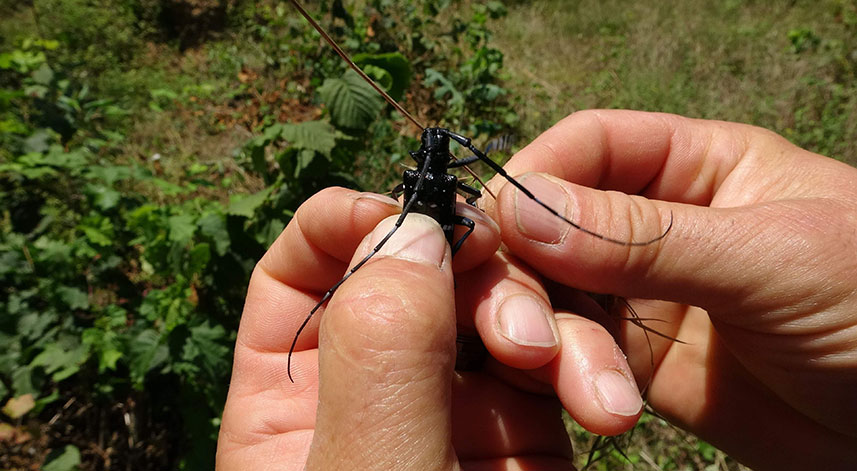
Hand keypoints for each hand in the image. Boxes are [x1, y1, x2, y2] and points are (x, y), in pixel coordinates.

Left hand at [216, 189, 579, 469]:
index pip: (302, 270)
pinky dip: (583, 359)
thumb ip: (382, 353)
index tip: (409, 212)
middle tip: (503, 274)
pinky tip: (602, 397)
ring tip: (556, 361)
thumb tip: (413, 230)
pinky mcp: (523, 428)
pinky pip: (554, 355)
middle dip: (471, 266)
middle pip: (416, 271)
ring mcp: (450, 405)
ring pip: (495, 303)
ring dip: (538, 315)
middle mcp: (373, 389)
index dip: (349, 221)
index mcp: (289, 399)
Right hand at [481, 110, 856, 469]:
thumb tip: (522, 208)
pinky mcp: (635, 363)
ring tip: (597, 396)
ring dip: (549, 343)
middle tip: (519, 334)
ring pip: (550, 298)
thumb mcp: (766, 260)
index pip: (588, 148)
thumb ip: (643, 238)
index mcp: (696, 166)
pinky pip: (570, 359)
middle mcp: (654, 226)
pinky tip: (601, 409)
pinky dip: (565, 382)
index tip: (496, 228)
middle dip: (524, 278)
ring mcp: (641, 296)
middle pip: (549, 227)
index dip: (534, 179)